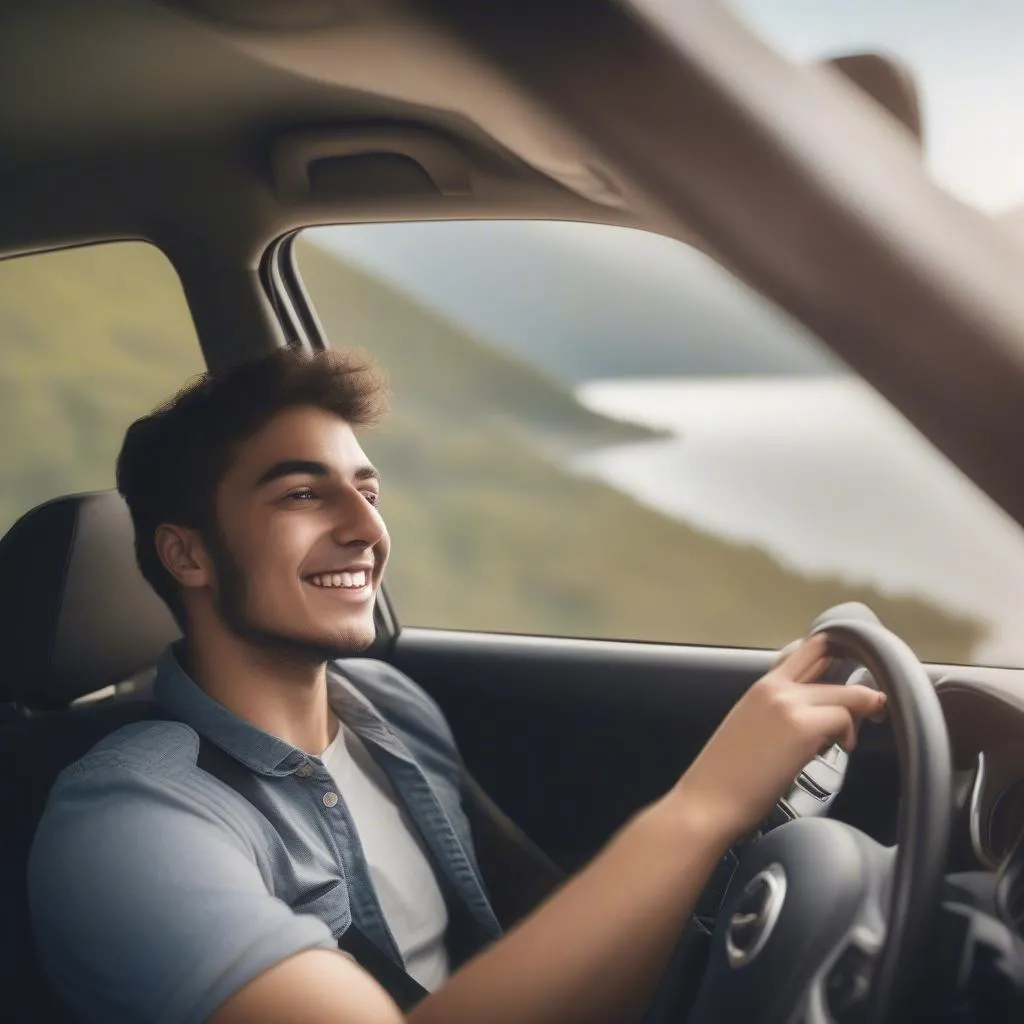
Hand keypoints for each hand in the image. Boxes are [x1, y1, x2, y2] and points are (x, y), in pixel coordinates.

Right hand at [671, 634, 886, 844]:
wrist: (708, 800)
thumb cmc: (726, 777)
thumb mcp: (749, 730)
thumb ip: (777, 715)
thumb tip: (812, 720)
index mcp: (760, 687)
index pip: (803, 651)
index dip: (833, 653)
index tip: (850, 671)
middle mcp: (774, 688)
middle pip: (828, 659)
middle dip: (853, 675)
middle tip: (869, 701)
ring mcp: (787, 704)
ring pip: (845, 693)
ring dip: (859, 711)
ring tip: (850, 736)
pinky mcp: (802, 727)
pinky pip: (843, 717)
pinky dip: (849, 733)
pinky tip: (843, 748)